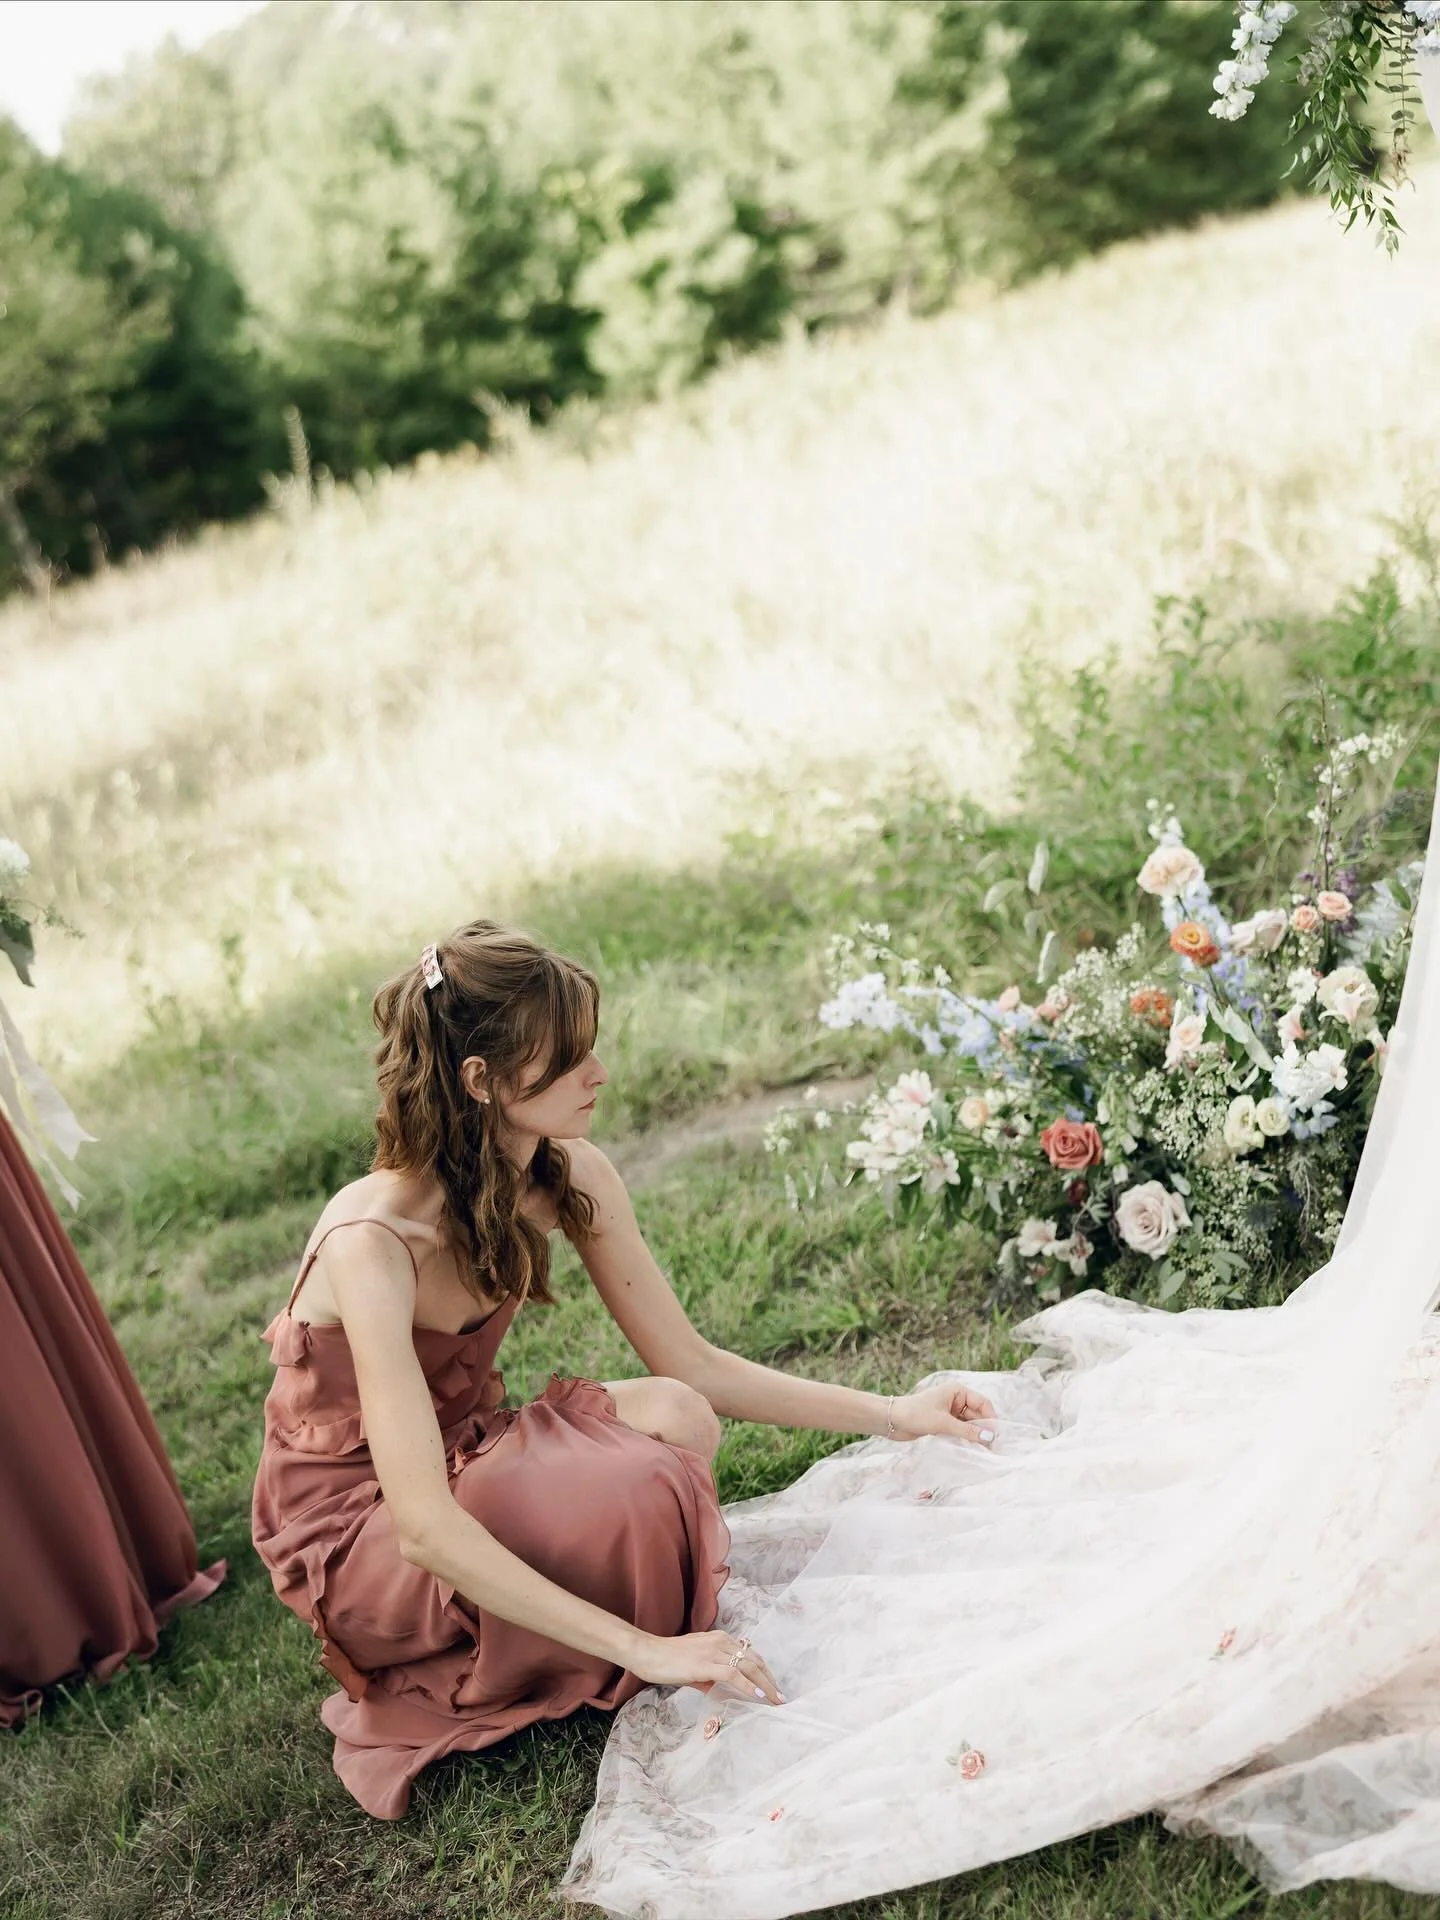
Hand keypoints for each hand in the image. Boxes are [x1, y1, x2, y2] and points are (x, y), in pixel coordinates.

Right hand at [628, 1629, 783, 1703]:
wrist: (647, 1653)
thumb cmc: (667, 1660)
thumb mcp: (694, 1666)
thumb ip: (710, 1677)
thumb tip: (721, 1691)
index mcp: (719, 1639)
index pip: (750, 1655)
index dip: (764, 1671)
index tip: (773, 1687)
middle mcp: (721, 1641)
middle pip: (754, 1660)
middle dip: (770, 1679)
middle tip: (780, 1696)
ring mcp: (714, 1651)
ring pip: (748, 1666)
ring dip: (765, 1684)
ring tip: (775, 1699)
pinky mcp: (706, 1664)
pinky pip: (733, 1674)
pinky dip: (748, 1685)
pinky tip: (758, 1696)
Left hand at [889, 1380, 996, 1445]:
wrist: (891, 1420)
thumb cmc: (916, 1415)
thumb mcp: (944, 1423)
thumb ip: (968, 1432)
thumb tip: (990, 1438)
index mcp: (957, 1391)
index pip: (983, 1403)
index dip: (991, 1419)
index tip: (996, 1436)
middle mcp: (956, 1399)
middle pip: (977, 1415)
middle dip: (983, 1430)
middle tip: (992, 1449)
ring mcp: (950, 1411)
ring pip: (969, 1424)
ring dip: (974, 1436)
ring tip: (982, 1452)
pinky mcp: (943, 1422)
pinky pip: (960, 1430)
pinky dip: (965, 1438)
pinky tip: (969, 1449)